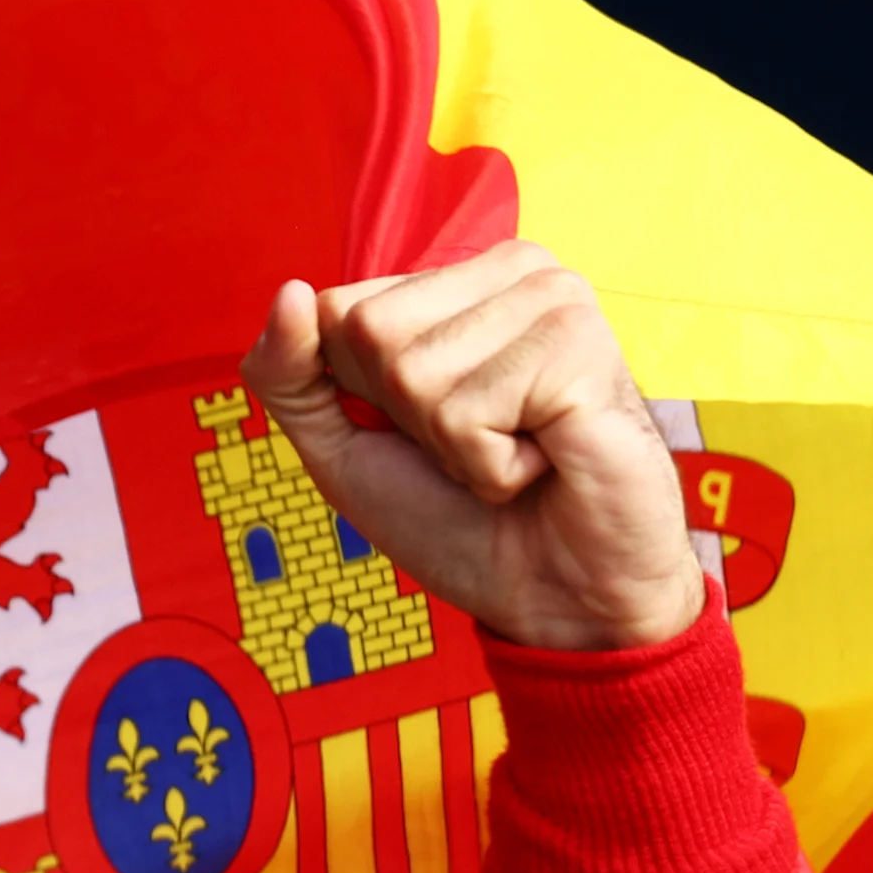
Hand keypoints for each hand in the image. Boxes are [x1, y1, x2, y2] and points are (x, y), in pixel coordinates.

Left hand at [238, 240, 703, 652]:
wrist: (558, 600)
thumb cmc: (459, 520)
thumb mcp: (343, 449)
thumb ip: (290, 376)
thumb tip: (291, 293)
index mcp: (462, 280)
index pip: (340, 310)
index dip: (365, 396)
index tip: (433, 430)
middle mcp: (515, 271)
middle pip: (372, 332)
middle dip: (412, 420)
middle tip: (483, 446)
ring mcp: (555, 300)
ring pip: (416, 371)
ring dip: (456, 447)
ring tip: (518, 455)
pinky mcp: (581, 345)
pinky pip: (469, 410)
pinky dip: (492, 466)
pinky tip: (544, 462)